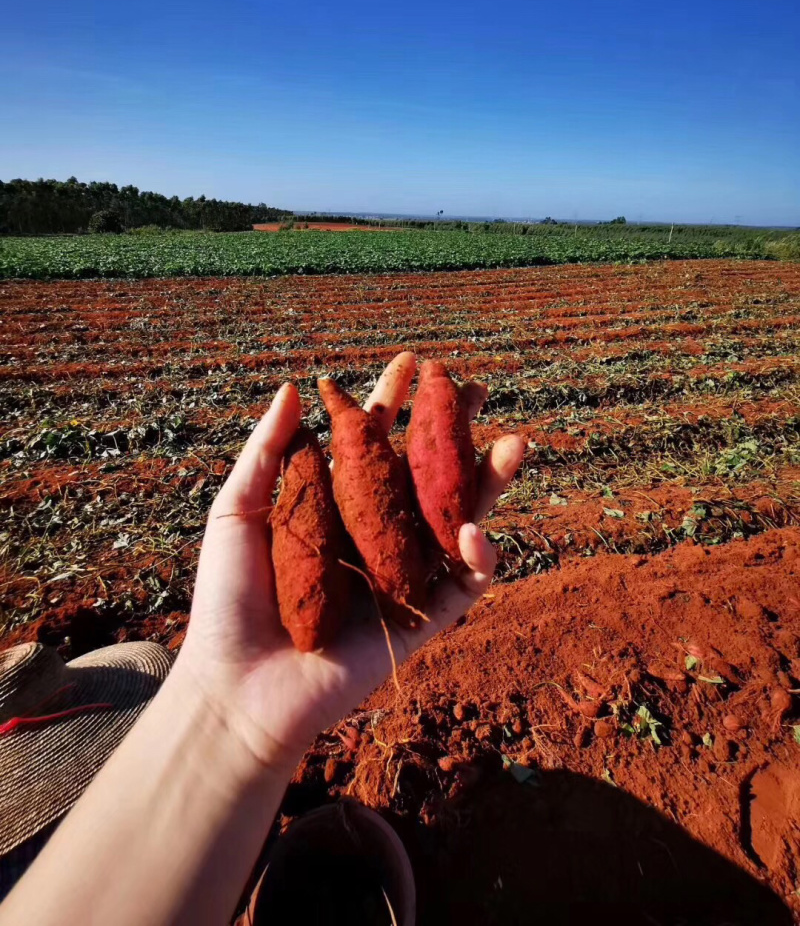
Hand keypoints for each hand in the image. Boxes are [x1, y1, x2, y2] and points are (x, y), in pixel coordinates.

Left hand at [177, 352, 524, 775]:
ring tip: (513, 443)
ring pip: (458, 521)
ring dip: (489, 484)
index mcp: (336, 505)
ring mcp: (402, 576)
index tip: (413, 363)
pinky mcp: (420, 621)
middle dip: (454, 432)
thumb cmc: (228, 599)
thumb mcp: (238, 511)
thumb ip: (266, 451)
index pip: (374, 444)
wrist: (237, 685)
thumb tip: (295, 387)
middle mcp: (375, 534)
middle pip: (426, 474)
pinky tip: (476, 529)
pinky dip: (479, 558)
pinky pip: (463, 586)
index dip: (395, 403)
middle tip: (477, 390)